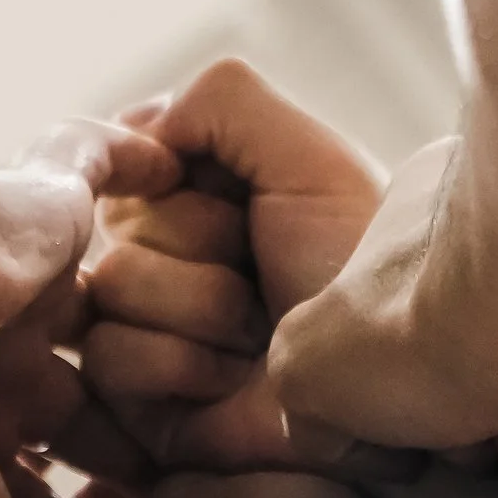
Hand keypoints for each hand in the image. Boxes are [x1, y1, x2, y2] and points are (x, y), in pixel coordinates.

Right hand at [81, 61, 390, 474]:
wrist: (389, 372)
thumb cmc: (359, 264)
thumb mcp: (309, 154)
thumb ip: (220, 99)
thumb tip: (135, 127)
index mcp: (197, 187)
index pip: (127, 151)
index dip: (176, 172)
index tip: (241, 198)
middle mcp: (164, 249)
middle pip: (120, 215)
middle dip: (206, 240)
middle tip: (264, 270)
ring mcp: (146, 323)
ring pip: (112, 283)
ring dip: (204, 308)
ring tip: (258, 332)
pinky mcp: (135, 397)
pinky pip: (108, 356)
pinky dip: (182, 364)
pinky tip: (232, 379)